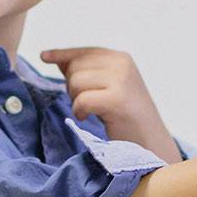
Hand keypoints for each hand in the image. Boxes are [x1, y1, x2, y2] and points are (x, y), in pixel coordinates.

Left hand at [40, 46, 178, 163]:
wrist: (152, 144)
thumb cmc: (128, 119)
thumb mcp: (110, 88)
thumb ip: (88, 72)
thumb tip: (58, 59)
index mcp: (121, 59)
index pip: (84, 52)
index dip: (62, 54)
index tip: (44, 56)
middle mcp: (122, 64)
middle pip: (75, 67)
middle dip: (73, 87)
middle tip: (89, 104)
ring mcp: (121, 80)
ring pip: (75, 82)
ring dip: (77, 101)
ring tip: (92, 112)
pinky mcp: (117, 99)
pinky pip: (81, 100)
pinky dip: (80, 112)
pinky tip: (89, 118)